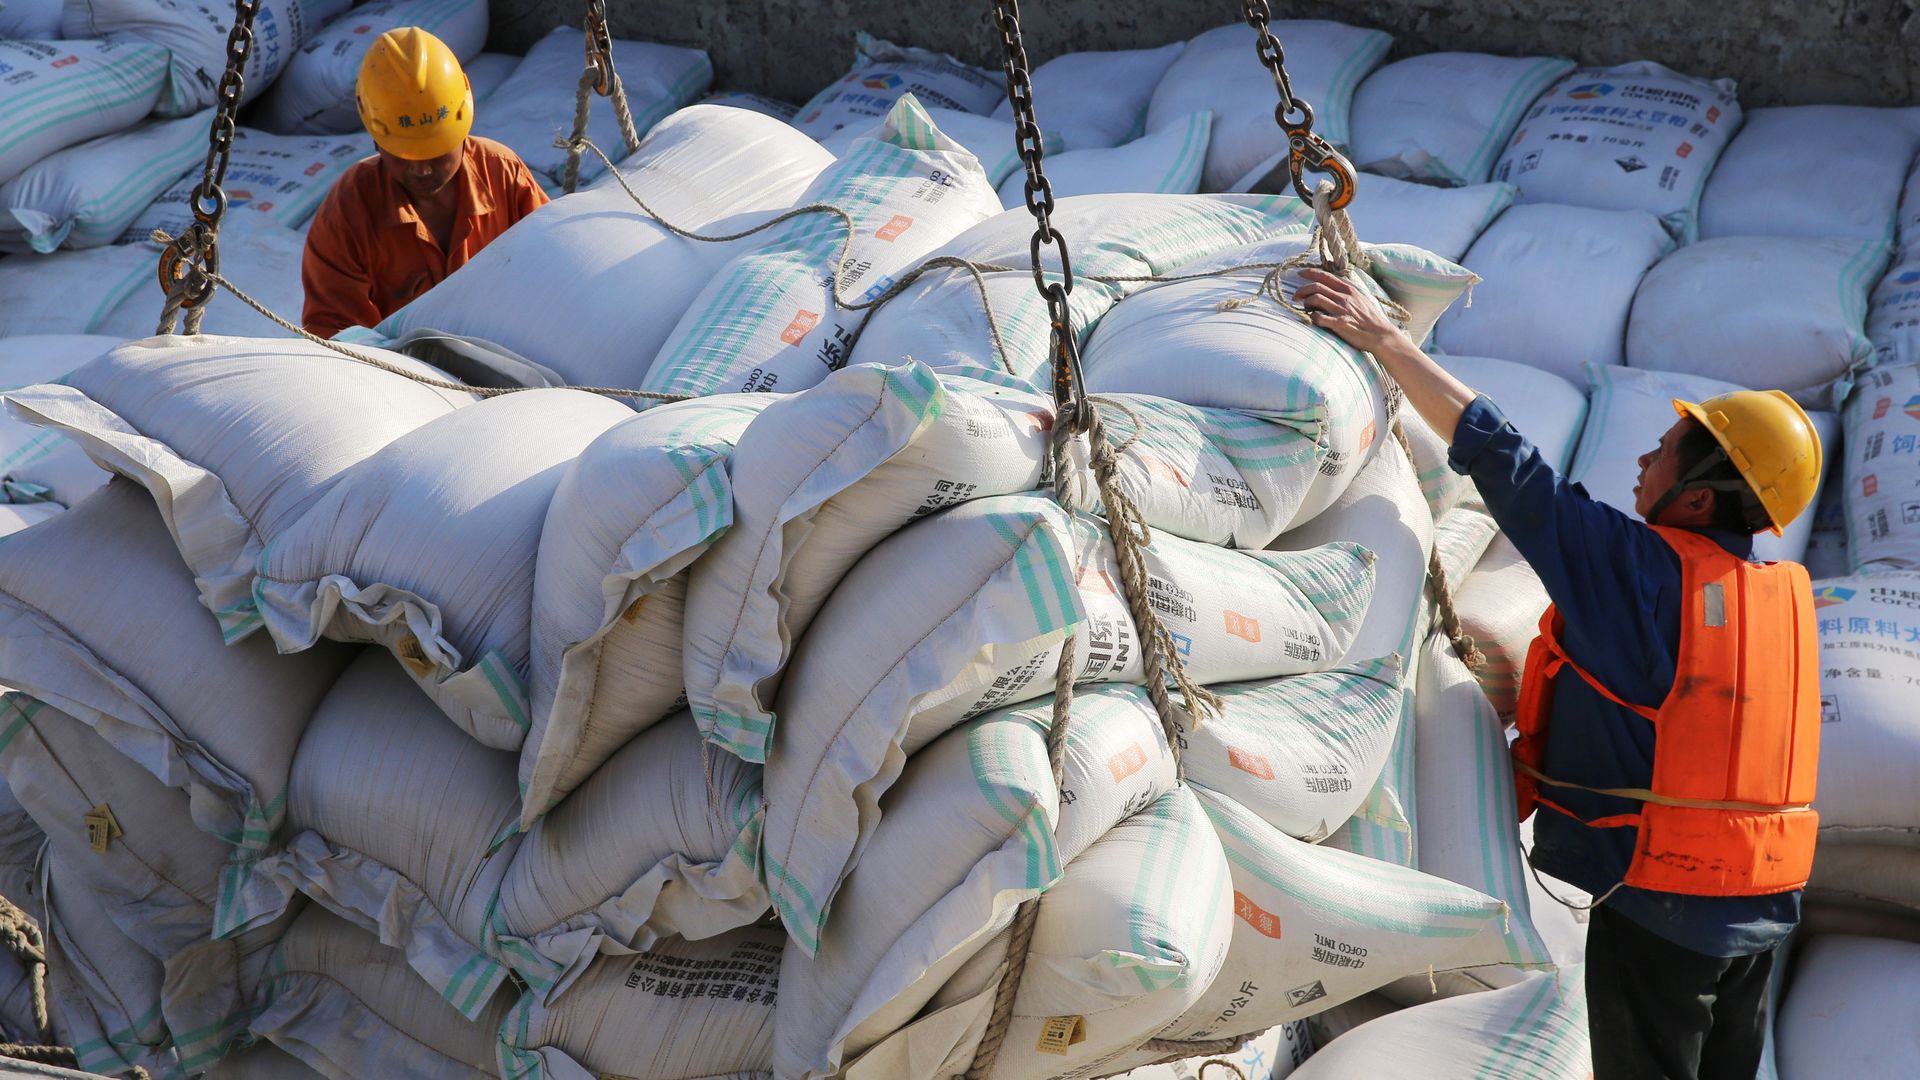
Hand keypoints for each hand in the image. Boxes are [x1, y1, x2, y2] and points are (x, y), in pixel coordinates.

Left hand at [1293, 267, 1412, 357]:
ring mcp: (1341, 310)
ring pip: (1315, 299)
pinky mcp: (1339, 324)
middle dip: (1302, 289)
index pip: (1325, 276)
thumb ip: (1348, 292)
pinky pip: (1319, 318)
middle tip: (1295, 296)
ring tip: (1304, 307)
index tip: (1300, 273)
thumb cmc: (1371, 318)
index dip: (1310, 273)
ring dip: (1305, 302)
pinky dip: (1312, 317)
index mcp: (1349, 289)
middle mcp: (1344, 297)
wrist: (1381, 335)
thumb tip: (1335, 286)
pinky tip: (1313, 319)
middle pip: (1316, 286)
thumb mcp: (1361, 298)